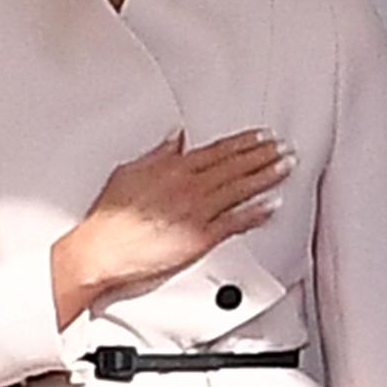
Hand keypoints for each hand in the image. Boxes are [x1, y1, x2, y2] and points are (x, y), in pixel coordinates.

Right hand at [51, 128, 293, 323]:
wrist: (100, 250)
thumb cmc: (110, 218)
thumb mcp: (130, 172)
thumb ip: (158, 154)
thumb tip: (175, 138)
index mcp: (172, 168)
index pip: (218, 150)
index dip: (245, 142)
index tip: (263, 136)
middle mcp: (188, 186)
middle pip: (235, 166)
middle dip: (264, 155)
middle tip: (285, 148)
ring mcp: (196, 212)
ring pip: (240, 189)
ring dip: (267, 176)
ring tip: (286, 167)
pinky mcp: (200, 237)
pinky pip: (235, 222)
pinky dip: (256, 213)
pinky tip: (272, 204)